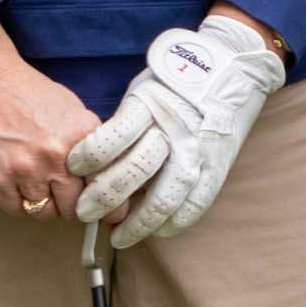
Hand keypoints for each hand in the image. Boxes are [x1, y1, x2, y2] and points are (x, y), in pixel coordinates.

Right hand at [0, 14, 109, 222]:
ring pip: (44, 213)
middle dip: (71, 207)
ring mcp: (25, 169)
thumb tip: (108, 174)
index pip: (105, 186)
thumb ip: (90, 143)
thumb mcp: (72, 109)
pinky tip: (18, 187)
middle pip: (74, 208)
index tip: (109, 216)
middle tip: (65, 199)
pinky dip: (19, 204)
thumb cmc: (27, 92)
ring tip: (38, 188)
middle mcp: (56, 155)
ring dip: (44, 206)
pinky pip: (16, 209)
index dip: (107, 206)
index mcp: (81, 136)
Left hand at [68, 12, 285, 247]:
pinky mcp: (217, 167)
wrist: (232, 70)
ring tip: (119, 237)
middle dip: (103, 199)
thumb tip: (96, 165)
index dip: (87, 160)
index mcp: (149, 107)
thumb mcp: (142, 92)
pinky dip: (173, 223)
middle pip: (133, 173)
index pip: (111, 140)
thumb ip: (123, 125)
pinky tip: (158, 230)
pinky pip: (194, 204)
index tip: (73, 170)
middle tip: (85, 213)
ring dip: (138, 224)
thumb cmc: (177, 84)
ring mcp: (198, 152)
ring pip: (163, 199)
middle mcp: (173, 131)